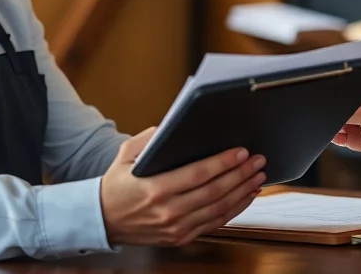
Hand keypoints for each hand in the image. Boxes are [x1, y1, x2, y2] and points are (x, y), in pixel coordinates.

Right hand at [99, 127, 266, 246]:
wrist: (102, 220)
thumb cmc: (116, 185)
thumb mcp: (127, 154)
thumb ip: (151, 137)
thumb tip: (176, 124)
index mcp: (155, 188)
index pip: (199, 174)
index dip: (224, 162)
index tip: (241, 151)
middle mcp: (168, 211)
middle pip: (215, 191)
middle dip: (240, 174)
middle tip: (257, 160)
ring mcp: (176, 228)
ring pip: (219, 209)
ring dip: (242, 191)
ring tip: (257, 176)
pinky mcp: (181, 237)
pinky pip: (215, 223)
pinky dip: (234, 209)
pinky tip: (245, 196)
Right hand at [332, 88, 360, 161]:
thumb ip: (354, 114)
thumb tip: (336, 112)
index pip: (342, 90)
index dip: (337, 98)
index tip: (337, 107)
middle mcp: (353, 103)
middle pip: (334, 105)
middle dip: (334, 114)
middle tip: (343, 121)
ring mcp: (348, 117)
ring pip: (330, 119)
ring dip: (333, 126)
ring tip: (345, 130)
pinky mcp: (345, 131)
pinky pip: (332, 133)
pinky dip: (334, 136)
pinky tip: (344, 137)